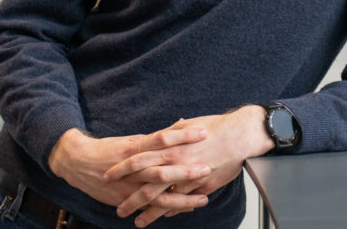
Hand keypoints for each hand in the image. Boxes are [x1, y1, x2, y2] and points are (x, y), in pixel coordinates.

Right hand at [47, 127, 211, 216]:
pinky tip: (184, 210)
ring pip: (158, 194)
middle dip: (185, 171)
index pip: (163, 138)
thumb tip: (181, 125)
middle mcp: (133, 167)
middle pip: (162, 168)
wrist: (78, 163)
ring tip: (203, 199)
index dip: (183, 136)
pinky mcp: (125, 199)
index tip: (203, 133)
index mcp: (135, 147)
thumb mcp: (131, 140)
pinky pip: (149, 207)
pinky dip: (166, 210)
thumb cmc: (109, 149)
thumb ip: (155, 138)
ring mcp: (129, 186)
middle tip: (207, 168)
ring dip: (181, 198)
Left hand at [104, 106, 274, 225]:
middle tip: (117, 208)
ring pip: (163, 199)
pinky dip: (171, 210)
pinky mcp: (202, 186)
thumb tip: (154, 137)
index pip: (137, 159)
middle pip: (145, 184)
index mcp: (168, 146)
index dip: (121, 169)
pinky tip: (163, 217)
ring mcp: (188, 177)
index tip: (108, 176)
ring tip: (136, 222)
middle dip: (129, 198)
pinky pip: (182, 202)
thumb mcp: (186, 127)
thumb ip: (169, 134)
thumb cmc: (214, 128)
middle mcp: (175, 163)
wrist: (239, 135)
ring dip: (148, 212)